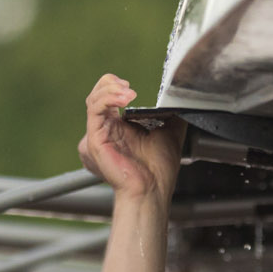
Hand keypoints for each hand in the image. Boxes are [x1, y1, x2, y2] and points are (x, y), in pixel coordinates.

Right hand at [77, 73, 181, 201]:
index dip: (117, 86)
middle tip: (129, 86)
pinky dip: (108, 99)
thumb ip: (170, 114)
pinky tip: (124, 99)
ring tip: (129, 91)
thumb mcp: (170, 132)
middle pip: (97, 95)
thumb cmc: (158, 170)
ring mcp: (100, 134)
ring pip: (93, 100)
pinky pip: (94, 110)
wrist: (153, 189)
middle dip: (111, 83)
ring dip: (110, 89)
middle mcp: (107, 130)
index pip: (109, 98)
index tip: (132, 87)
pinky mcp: (96, 139)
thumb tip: (179, 101)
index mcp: (120, 128)